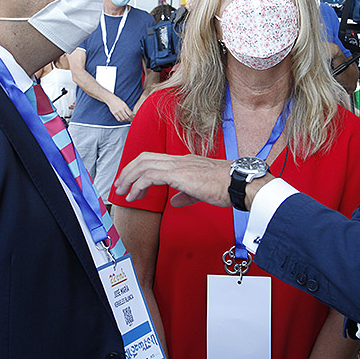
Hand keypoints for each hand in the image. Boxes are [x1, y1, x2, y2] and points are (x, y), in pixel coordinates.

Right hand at [106, 95, 133, 121]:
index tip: (131, 117)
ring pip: (123, 119)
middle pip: (127, 117)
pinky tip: (121, 119)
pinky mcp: (114, 113)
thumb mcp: (124, 103)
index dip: (131, 116)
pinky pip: (118, 119)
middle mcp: (121, 109)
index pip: (130, 114)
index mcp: (125, 106)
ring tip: (125, 120)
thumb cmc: (118, 101)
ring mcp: (117, 112)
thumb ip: (127, 108)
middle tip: (129, 119)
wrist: (111, 99)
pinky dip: (121, 120)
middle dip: (128, 119)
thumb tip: (130, 114)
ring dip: (125, 120)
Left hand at [114, 152, 233, 206]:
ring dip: (129, 178)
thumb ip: (186, 194)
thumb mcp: (202, 190)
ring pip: (143, 165)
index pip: (155, 159)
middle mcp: (179, 160)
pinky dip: (137, 185)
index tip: (131, 183)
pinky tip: (134, 196)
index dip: (139, 168)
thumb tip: (175, 201)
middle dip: (128, 171)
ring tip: (122, 192)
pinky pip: (150, 176)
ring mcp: (178, 165)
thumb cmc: (227, 186)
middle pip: (144, 158)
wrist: (239, 183)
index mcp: (184, 162)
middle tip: (120, 186)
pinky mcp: (178, 174)